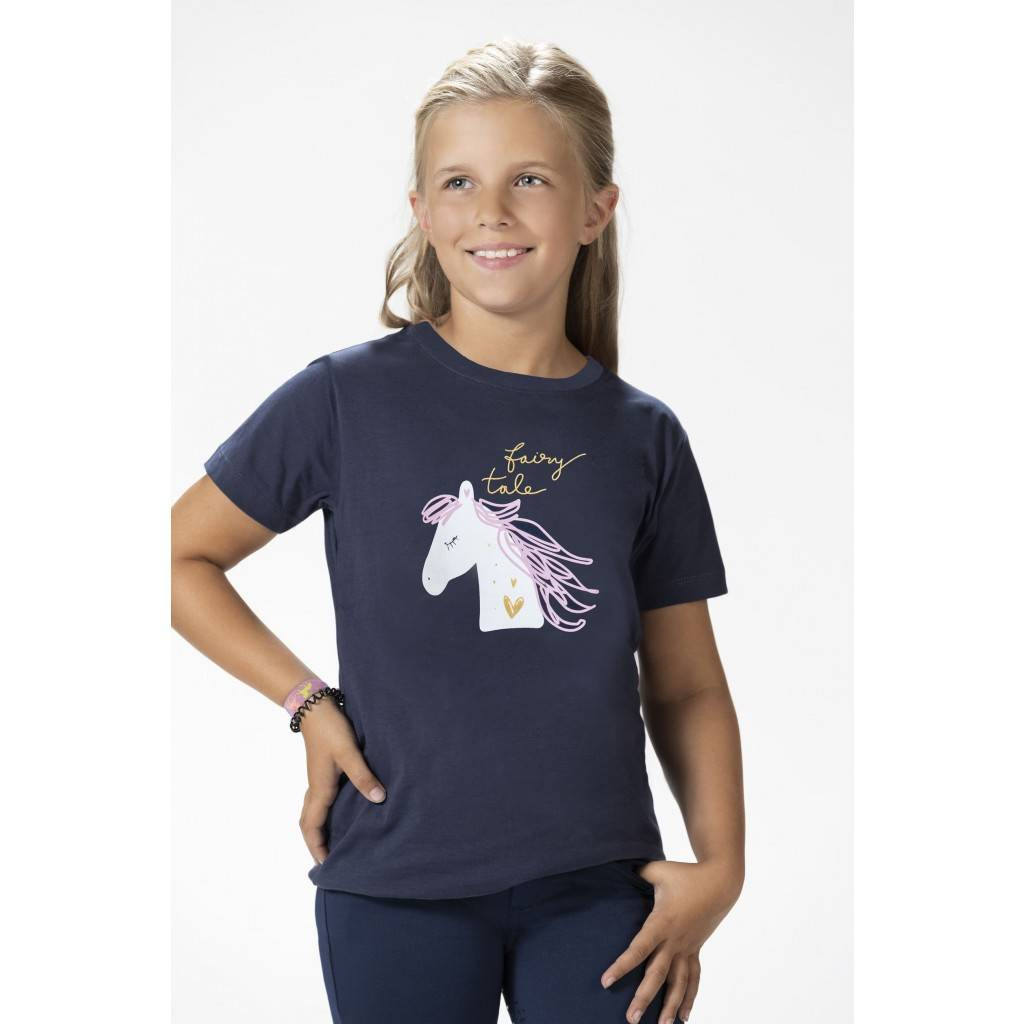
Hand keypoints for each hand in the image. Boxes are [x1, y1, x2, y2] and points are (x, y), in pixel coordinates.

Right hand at [297, 698, 386, 864]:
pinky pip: (320, 801)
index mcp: (320, 790)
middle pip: (309, 824)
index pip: (313, 828)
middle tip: (329, 862)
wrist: (316, 707)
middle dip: (316, 844)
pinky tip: (341, 813)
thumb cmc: (331, 730)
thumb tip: (379, 799)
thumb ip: (363, 776)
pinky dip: (325, 815)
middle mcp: (316, 788)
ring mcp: (318, 780)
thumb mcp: (349, 753)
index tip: (325, 868)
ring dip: (320, 830)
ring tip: (335, 843)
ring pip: (314, 813)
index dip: (317, 848)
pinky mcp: (323, 771)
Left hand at [600, 858, 743, 1023]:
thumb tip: (617, 871)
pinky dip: (689, 998)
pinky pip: (693, 978)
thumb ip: (637, 873)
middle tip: (631, 1019)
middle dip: (644, 997)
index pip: (639, 948)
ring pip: (678, 982)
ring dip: (670, 1006)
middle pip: (658, 974)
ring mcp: (688, 948)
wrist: (720, 882)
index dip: (622, 965)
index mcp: (662, 921)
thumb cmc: (685, 874)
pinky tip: (684, 1017)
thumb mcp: (657, 870)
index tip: (606, 981)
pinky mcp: (696, 950)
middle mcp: (675, 940)